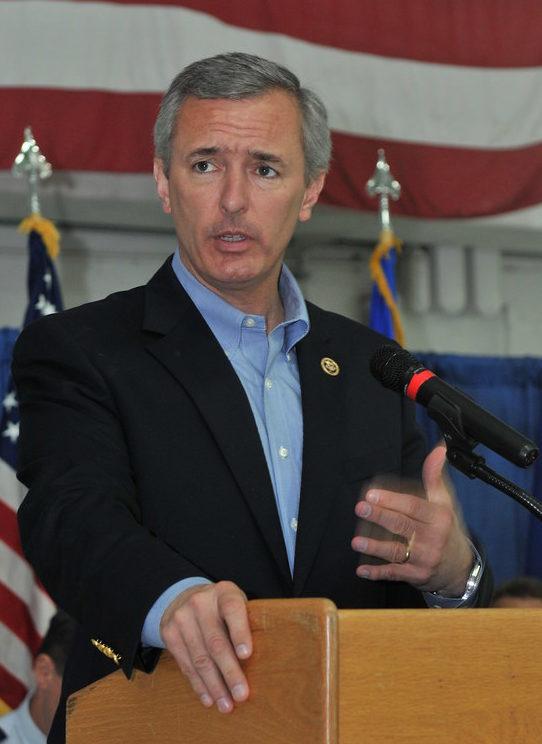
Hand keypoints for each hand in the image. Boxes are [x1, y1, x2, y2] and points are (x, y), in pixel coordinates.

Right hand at [160, 581, 251, 712]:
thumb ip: (245, 624)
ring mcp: (182, 617)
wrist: (184, 597)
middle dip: (230, 672)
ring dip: (214, 686)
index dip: (240, 632)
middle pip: (216, 642)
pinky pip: (186, 664)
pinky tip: (209, 698)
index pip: (232, 610)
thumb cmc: (222, 608)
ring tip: (226, 705)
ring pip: (200, 658)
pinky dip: (199, 685)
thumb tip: (261, 664)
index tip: (246, 655)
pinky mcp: (169, 633)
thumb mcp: (235, 604)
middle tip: (241, 695)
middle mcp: (200, 602)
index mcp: (224, 592)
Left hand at [351, 444, 472, 595]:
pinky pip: (395, 574)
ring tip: (356, 541)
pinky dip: (377, 573)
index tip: (372, 493)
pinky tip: (361, 570)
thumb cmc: (448, 528)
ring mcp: (425, 559)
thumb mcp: (445, 502)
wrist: (460, 567)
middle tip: (359, 508)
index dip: (392, 500)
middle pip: (403, 526)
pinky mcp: (417, 576)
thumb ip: (435, 476)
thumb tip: (439, 448)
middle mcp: (433, 538)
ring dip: (375, 548)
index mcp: (439, 517)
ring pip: (397, 552)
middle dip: (380, 517)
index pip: (413, 506)